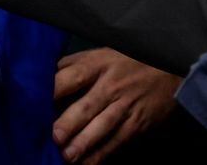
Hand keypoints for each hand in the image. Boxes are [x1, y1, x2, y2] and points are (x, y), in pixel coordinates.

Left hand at [52, 49, 180, 164]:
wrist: (171, 70)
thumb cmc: (128, 61)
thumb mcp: (102, 53)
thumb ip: (74, 65)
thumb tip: (42, 76)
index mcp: (98, 64)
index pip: (72, 75)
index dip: (54, 89)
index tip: (35, 104)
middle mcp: (111, 85)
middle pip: (87, 105)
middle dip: (70, 123)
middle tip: (54, 138)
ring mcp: (126, 106)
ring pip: (103, 126)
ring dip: (85, 143)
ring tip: (67, 156)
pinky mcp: (137, 124)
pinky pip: (117, 141)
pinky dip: (102, 154)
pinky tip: (87, 164)